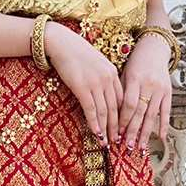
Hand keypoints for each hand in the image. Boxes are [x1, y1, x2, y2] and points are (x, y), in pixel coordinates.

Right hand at [45, 24, 122, 146]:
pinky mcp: (82, 87)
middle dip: (116, 126)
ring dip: (106, 128)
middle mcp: (108, 79)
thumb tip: (103, 94)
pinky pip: (91, 109)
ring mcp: (96, 83)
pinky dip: (94, 122)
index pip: (122, 99)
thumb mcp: (96, 64)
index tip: (123, 128)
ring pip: (104, 110)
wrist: (63, 44)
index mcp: (113, 73)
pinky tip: (96, 133)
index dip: (123, 115)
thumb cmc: (77, 53)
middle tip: (116, 140)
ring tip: (106, 142)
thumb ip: (103, 78)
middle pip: (116, 107)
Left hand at [116, 34, 172, 154]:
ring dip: (146, 133)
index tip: (117, 134)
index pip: (129, 104)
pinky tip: (161, 138)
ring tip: (140, 148)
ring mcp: (160, 89)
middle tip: (127, 147)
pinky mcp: (169, 91)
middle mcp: (149, 85)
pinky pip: (166, 111)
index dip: (123, 120)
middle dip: (133, 131)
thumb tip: (114, 117)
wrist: (155, 47)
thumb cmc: (135, 62)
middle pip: (140, 112)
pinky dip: (163, 125)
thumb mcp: (125, 73)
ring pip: (152, 115)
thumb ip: (122, 93)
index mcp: (135, 79)